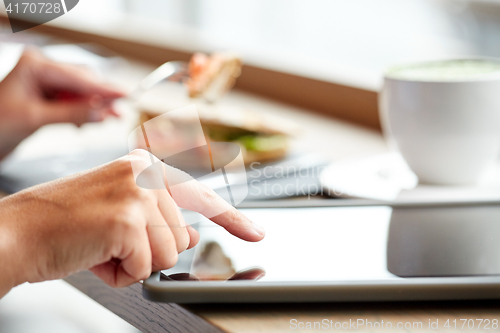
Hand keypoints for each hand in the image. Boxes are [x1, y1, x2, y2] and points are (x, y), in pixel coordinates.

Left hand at [0, 48, 124, 159]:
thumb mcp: (36, 118)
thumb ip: (71, 113)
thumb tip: (102, 112)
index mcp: (34, 65)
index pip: (77, 77)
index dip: (104, 88)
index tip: (126, 94)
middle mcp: (42, 68)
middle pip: (83, 81)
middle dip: (101, 99)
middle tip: (118, 114)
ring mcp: (46, 80)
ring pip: (82, 91)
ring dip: (94, 107)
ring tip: (109, 119)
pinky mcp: (50, 94)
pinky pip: (75, 100)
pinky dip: (83, 112)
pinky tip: (86, 123)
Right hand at [0, 149, 263, 297]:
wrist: (17, 232)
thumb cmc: (63, 225)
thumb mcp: (120, 214)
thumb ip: (161, 220)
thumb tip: (190, 234)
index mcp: (143, 166)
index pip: (200, 195)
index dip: (232, 218)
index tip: (255, 232)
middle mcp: (145, 172)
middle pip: (181, 236)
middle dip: (148, 251)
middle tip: (108, 241)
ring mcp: (139, 193)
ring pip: (168, 254)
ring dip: (134, 262)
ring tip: (100, 247)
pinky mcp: (128, 218)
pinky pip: (146, 266)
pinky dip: (120, 273)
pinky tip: (95, 255)